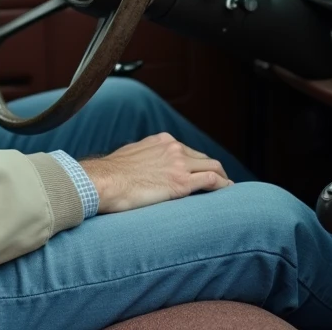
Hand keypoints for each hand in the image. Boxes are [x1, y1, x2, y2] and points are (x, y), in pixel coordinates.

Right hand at [79, 132, 232, 213]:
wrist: (104, 181)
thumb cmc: (111, 174)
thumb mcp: (129, 155)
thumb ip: (144, 157)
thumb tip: (143, 166)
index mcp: (161, 141)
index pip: (187, 150)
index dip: (197, 162)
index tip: (200, 171)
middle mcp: (173, 149)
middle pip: (203, 158)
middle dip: (213, 169)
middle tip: (218, 181)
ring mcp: (179, 165)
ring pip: (213, 167)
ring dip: (222, 178)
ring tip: (227, 187)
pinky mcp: (181, 183)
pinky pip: (211, 181)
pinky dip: (222, 185)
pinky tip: (227, 191)